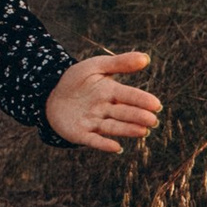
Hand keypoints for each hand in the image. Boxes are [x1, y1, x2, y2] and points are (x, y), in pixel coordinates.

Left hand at [43, 50, 161, 153]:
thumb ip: (119, 63)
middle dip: (138, 116)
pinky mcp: (81, 134)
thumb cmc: (77, 80)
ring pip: (113, 127)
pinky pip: (93, 140)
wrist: (51, 94)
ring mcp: (94, 122)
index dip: (142, 100)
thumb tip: (146, 58)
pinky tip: (116, 148)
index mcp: (111, 91)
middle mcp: (105, 109)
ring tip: (142, 131)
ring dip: (127, 130)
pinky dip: (104, 144)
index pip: (129, 95)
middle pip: (124, 113)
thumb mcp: (95, 66)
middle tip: (152, 120)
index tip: (155, 104)